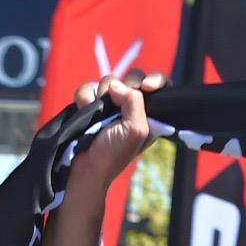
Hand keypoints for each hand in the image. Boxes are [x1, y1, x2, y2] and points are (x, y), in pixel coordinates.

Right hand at [66, 72, 166, 201]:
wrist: (85, 167)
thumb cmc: (113, 154)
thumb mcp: (135, 129)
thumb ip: (134, 101)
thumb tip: (117, 86)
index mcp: (148, 115)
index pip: (161, 88)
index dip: (156, 80)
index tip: (147, 85)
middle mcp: (131, 108)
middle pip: (134, 78)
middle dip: (127, 84)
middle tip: (119, 98)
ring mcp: (110, 105)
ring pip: (109, 81)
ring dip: (101, 94)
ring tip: (98, 113)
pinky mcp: (90, 105)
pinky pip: (89, 88)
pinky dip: (85, 98)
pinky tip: (84, 110)